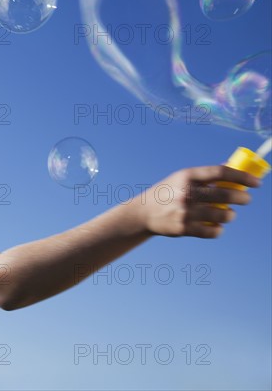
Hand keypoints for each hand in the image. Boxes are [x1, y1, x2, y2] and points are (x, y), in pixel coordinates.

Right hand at [137, 165, 259, 237]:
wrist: (144, 212)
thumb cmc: (167, 193)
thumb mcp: (181, 178)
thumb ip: (204, 176)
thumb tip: (231, 167)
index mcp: (187, 176)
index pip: (221, 172)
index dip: (242, 177)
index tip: (256, 183)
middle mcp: (187, 193)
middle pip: (226, 194)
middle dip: (242, 197)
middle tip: (245, 199)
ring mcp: (185, 212)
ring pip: (223, 214)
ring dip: (230, 215)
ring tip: (229, 214)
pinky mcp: (184, 228)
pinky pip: (213, 231)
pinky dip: (218, 229)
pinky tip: (216, 226)